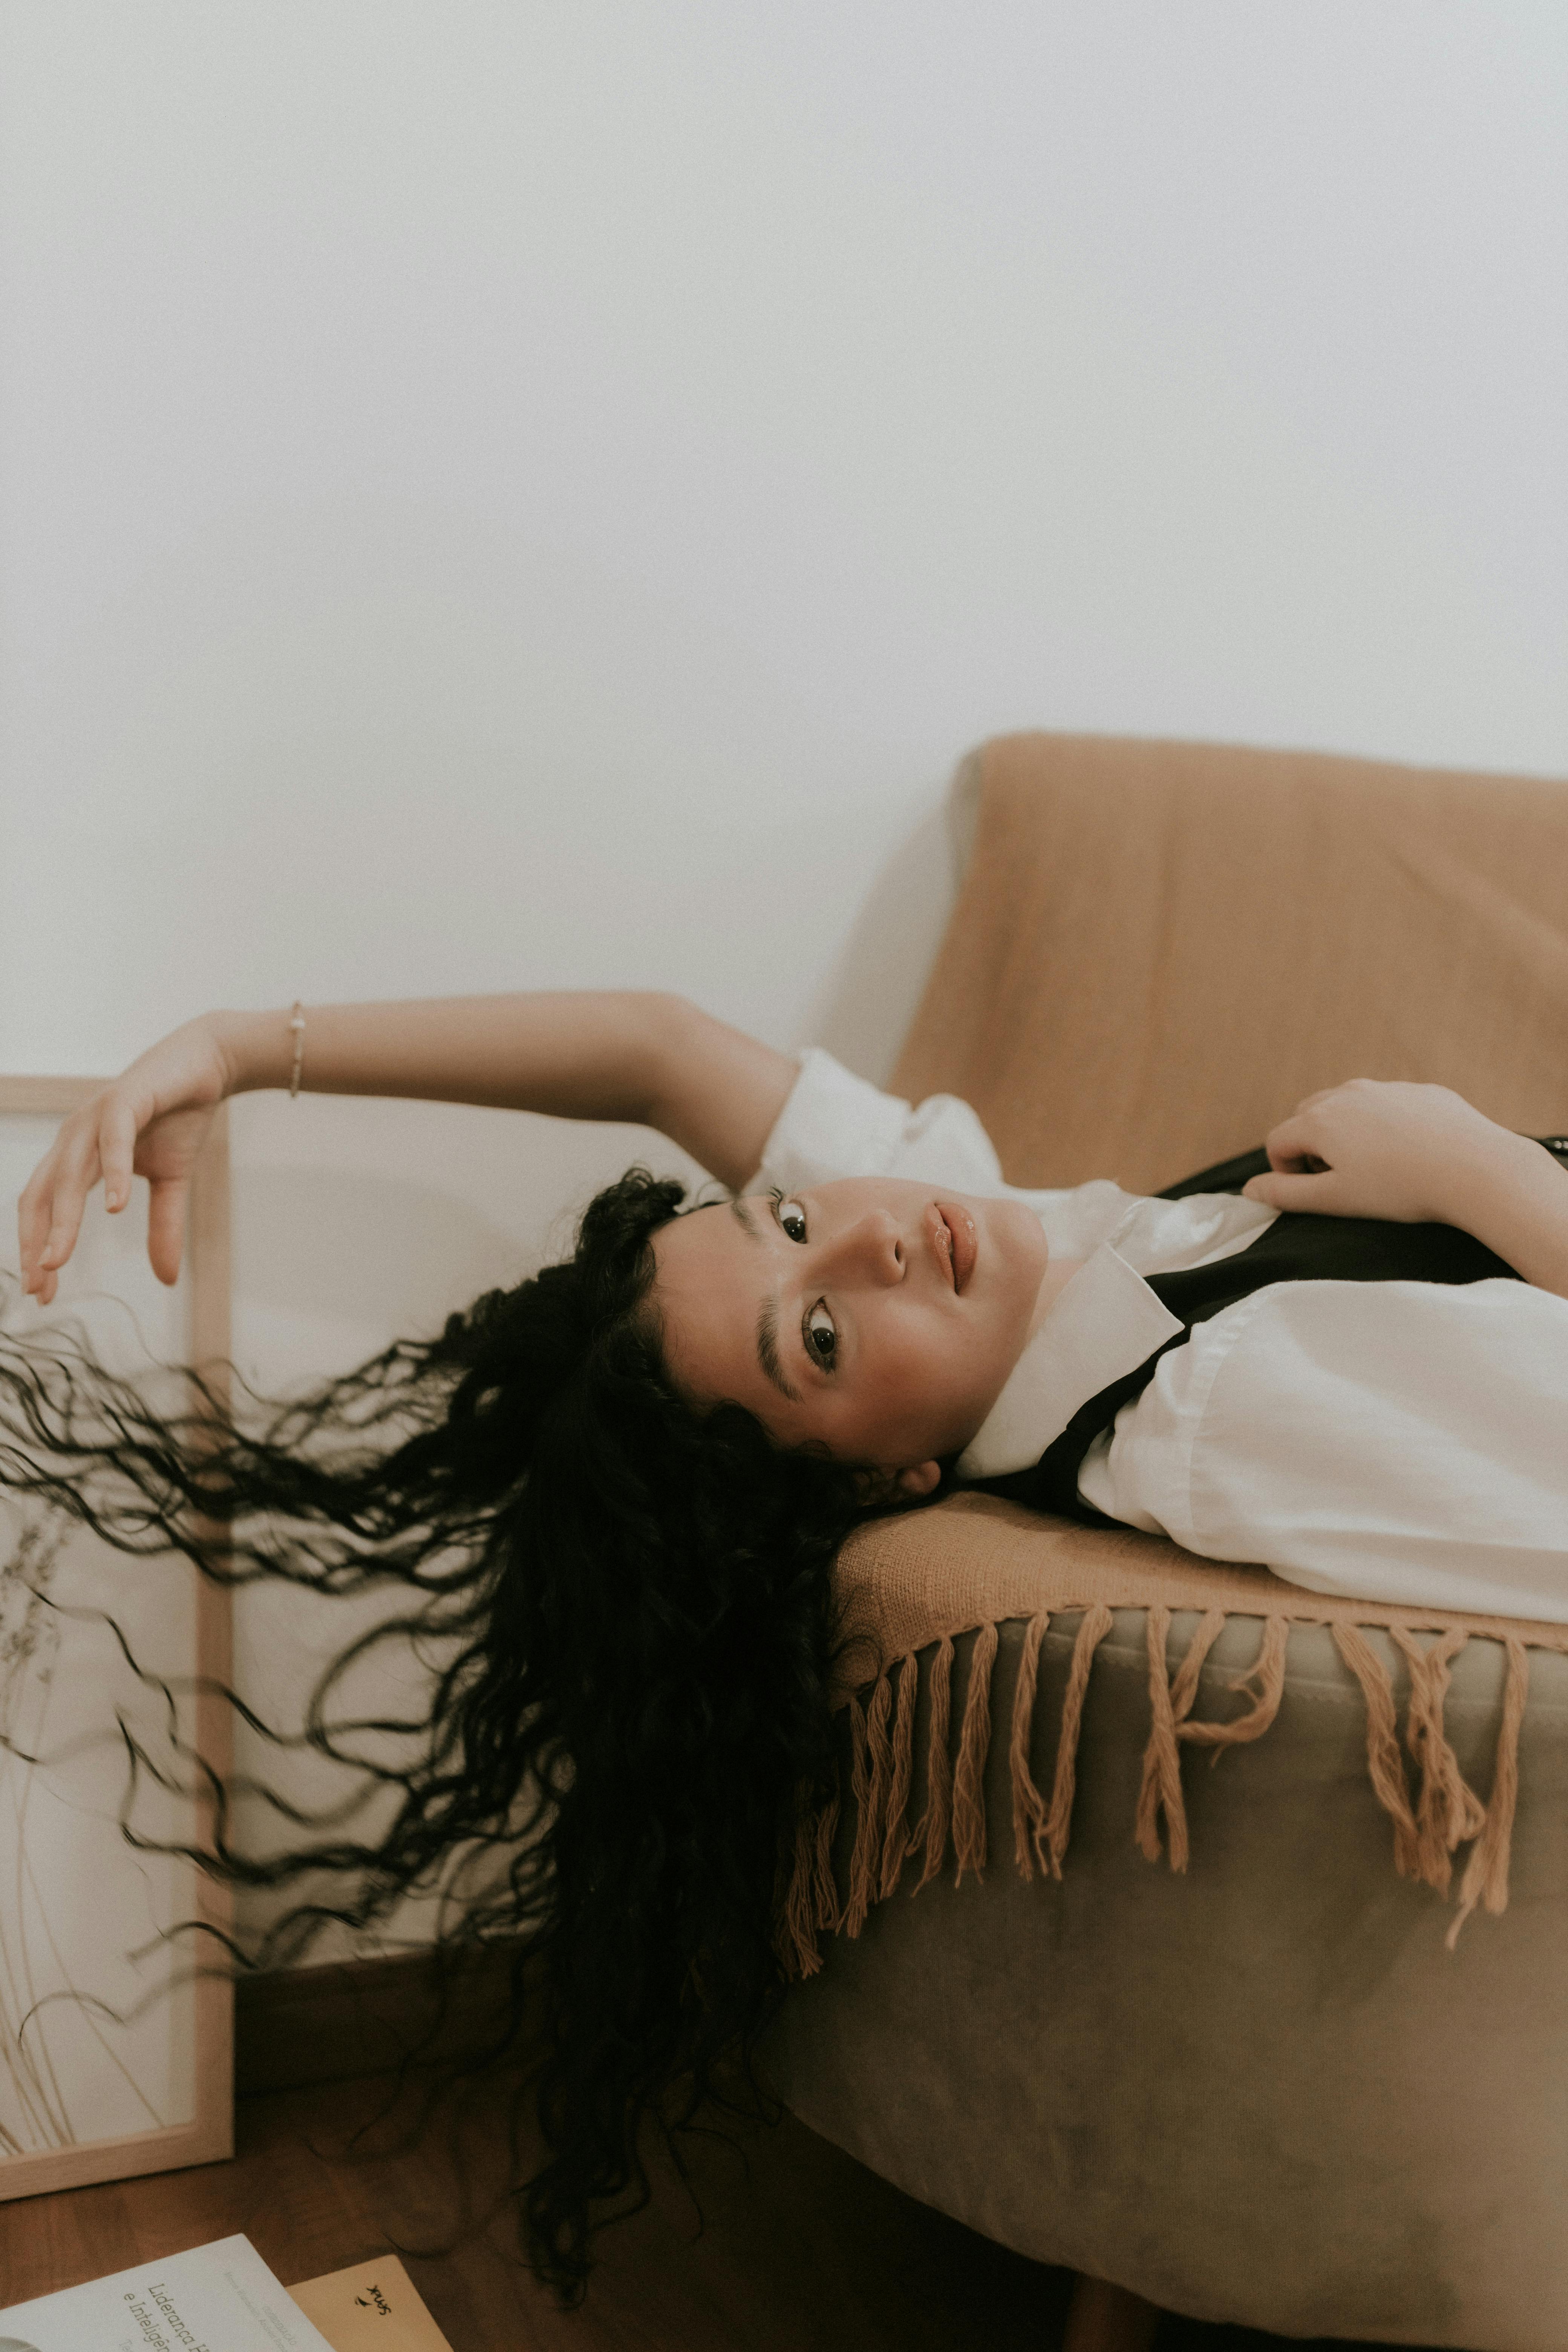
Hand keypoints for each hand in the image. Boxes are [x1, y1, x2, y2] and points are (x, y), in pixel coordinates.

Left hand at [18, 1016, 233, 1301]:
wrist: (207, 1065)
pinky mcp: (125, 1100)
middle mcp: (76, 1137)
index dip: (38, 1248)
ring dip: (61, 1220)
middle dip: (36, 1243)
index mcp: (78, 1155)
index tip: (44, 1292)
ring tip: (58, 1259)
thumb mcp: (172, 1183)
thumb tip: (167, 1279)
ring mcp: (96, 1117)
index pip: (43, 1207)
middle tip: (41, 1286)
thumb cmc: (180, 1118)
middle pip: (41, 1195)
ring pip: (67, 1174)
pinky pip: (112, 1141)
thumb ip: (162, 1228)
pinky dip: (113, 1174)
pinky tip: (114, 1208)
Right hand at [1239, 1079, 1522, 1225]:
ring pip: (1349, 1107)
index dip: (1285, 1172)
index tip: (1312, 1193)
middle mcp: (1348, 1093)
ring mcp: (1387, 1088)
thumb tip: (1250, 1190)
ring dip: (1347, 1134)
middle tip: (1340, 1180)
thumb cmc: (1401, 1189)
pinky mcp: (1422, 1092)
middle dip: (1312, 1147)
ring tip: (1375, 1168)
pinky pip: (1389, 1105)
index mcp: (1320, 1120)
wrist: (1475, 1168)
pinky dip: (1386, 1126)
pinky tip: (1411, 1154)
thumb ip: (1286, 1195)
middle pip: (1309, 1116)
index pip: (1278, 1140)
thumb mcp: (1335, 1200)